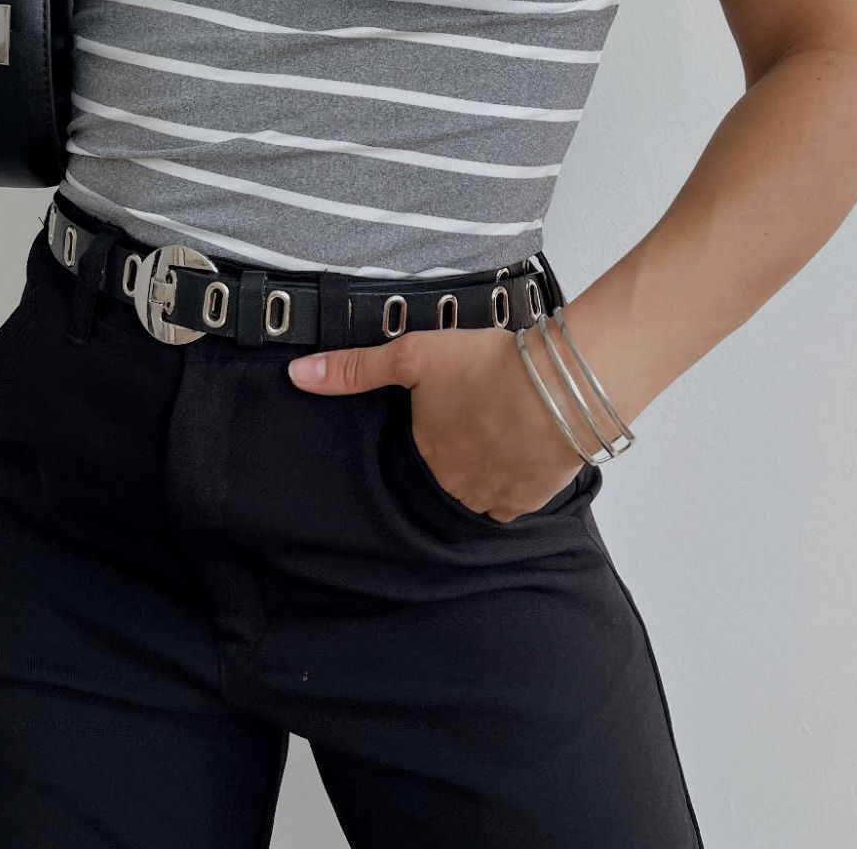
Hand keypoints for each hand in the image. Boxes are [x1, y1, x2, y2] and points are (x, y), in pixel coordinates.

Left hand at [287, 326, 587, 521]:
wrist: (559, 387)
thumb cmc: (488, 368)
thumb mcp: (412, 356)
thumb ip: (354, 368)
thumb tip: (297, 376)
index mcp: (422, 455)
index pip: (412, 451)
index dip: (427, 429)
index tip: (443, 412)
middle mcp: (452, 485)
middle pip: (443, 473)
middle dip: (454, 449)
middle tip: (473, 417)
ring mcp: (491, 498)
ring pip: (475, 489)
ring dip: (481, 466)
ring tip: (496, 432)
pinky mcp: (528, 500)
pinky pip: (510, 500)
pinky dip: (512, 480)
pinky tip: (518, 452)